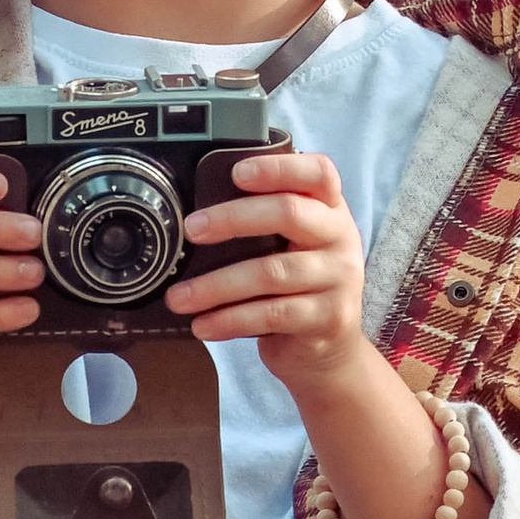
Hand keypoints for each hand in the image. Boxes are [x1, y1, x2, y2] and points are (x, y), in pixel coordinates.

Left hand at [168, 147, 365, 401]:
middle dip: (232, 218)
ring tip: (178, 297)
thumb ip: (263, 225)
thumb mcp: (291, 247)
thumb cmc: (297, 288)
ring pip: (271, 272)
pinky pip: (271, 314)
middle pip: (289, 212)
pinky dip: (229, 320)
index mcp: (330, 210)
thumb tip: (197, 216)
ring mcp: (339, 279)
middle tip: (191, 229)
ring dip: (216, 285)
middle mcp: (341, 238)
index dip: (279, 167)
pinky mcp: (329, 318)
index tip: (236, 173)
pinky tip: (203, 325)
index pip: (318, 172)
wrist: (329, 350)